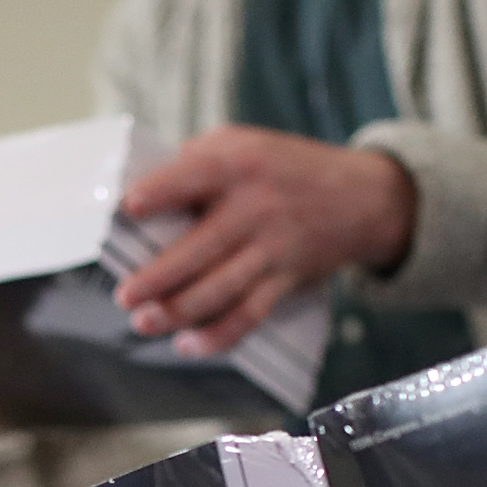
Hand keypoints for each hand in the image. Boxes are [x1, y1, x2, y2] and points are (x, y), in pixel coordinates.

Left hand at [113, 126, 415, 356]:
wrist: (362, 198)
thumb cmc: (286, 167)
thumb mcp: (244, 143)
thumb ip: (197, 162)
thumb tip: (140, 194)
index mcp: (239, 164)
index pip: (194, 176)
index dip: (160, 191)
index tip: (129, 207)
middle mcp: (257, 207)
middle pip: (201, 248)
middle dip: (157, 277)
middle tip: (125, 295)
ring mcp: (273, 247)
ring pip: (221, 289)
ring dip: (178, 312)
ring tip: (144, 323)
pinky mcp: (286, 280)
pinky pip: (249, 315)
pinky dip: (218, 336)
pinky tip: (189, 344)